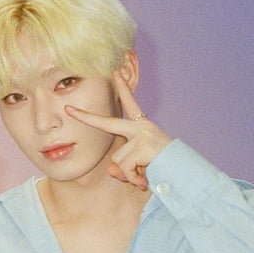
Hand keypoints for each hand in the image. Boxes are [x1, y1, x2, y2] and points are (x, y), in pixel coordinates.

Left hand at [64, 73, 171, 189]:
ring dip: (129, 174)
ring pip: (117, 160)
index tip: (115, 72)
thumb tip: (111, 169)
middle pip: (107, 123)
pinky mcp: (143, 147)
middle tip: (67, 109)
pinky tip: (145, 180)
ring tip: (144, 176)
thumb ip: (123, 167)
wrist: (187, 175)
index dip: (122, 89)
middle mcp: (142, 127)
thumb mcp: (140, 167)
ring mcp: (142, 136)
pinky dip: (133, 179)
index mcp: (143, 127)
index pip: (130, 105)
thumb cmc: (165, 170)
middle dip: (85, 117)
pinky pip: (125, 168)